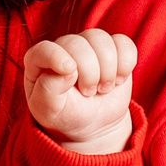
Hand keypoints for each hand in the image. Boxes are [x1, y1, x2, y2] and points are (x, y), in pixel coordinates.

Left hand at [22, 30, 136, 154]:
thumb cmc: (66, 116)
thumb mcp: (49, 110)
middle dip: (89, 73)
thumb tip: (68, 69)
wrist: (93, 125)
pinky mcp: (113, 49)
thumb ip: (48, 89)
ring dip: (108, 70)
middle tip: (88, 93)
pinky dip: (125, 64)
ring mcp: (89, 45)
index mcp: (39, 60)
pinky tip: (118, 79)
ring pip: (101, 40)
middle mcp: (63, 47)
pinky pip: (124, 43)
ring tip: (102, 88)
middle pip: (78, 43)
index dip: (58, 58)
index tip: (71, 76)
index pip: (44, 49)